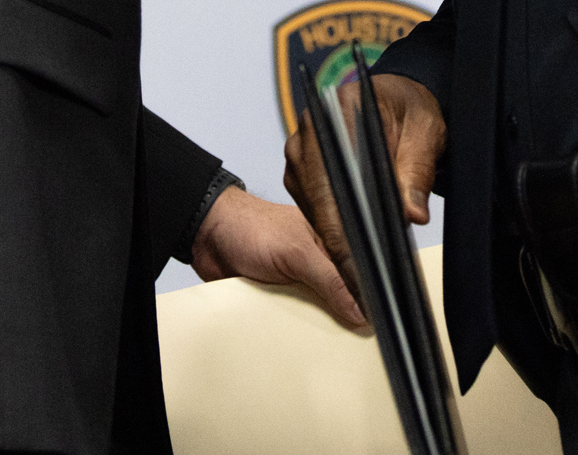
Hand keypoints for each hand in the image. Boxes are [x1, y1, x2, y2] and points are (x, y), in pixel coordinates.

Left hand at [190, 185, 365, 329]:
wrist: (205, 234)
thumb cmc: (249, 226)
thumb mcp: (297, 253)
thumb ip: (329, 279)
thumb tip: (359, 308)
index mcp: (325, 248)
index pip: (354, 280)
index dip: (364, 303)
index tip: (372, 327)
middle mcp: (310, 267)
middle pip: (334, 302)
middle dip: (339, 320)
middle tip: (352, 346)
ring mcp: (290, 284)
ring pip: (310, 315)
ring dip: (312, 329)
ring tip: (325, 352)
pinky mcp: (270, 299)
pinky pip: (286, 321)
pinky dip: (288, 331)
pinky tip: (295, 345)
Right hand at [282, 73, 447, 311]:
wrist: (397, 97)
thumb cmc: (410, 108)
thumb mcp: (425, 133)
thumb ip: (417, 171)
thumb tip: (411, 214)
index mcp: (336, 113)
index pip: (335, 184)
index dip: (349, 233)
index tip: (366, 272)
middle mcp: (310, 133)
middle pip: (321, 203)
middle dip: (346, 248)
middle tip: (371, 290)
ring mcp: (301, 153)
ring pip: (316, 212)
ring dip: (340, 243)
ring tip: (368, 281)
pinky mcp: (303, 172)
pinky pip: (315, 210)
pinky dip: (336, 232)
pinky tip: (359, 255)